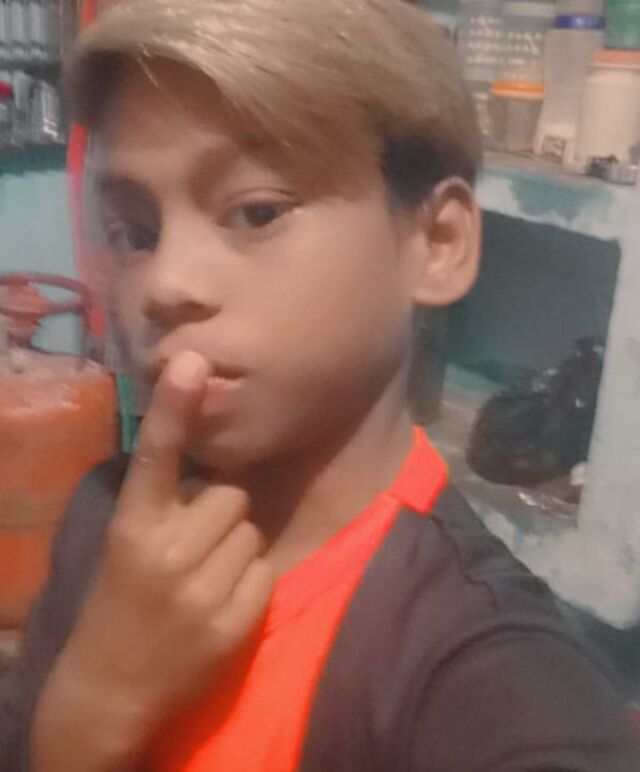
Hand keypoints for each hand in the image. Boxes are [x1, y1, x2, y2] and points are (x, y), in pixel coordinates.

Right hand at [33, 351, 273, 770]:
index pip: (157, 456)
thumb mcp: (127, 544)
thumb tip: (217, 466)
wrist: (111, 687)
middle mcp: (167, 551)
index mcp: (133, 525)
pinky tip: (221, 602)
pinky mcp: (235, 621)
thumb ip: (166, 504)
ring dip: (237, 545)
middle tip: (195, 543)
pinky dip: (250, 581)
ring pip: (251, 529)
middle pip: (232, 494)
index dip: (176, 407)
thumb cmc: (121, 601)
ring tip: (206, 575)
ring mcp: (203, 589)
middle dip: (220, 511)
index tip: (192, 359)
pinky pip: (264, 569)